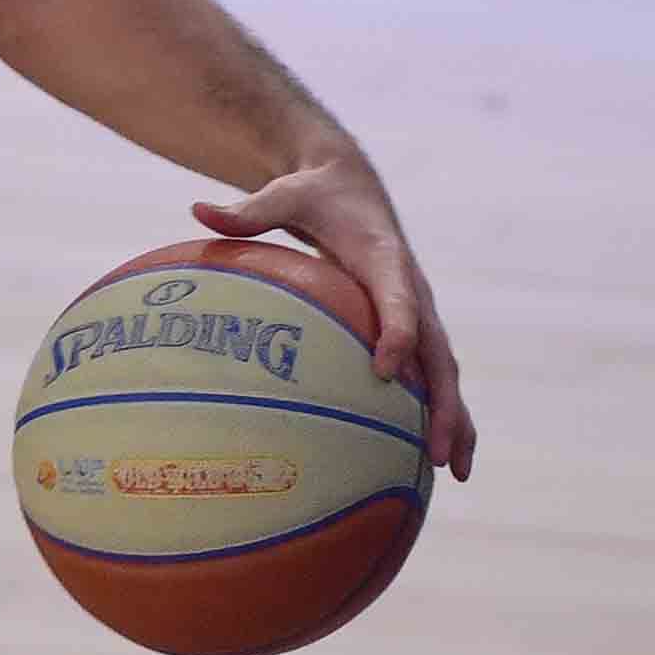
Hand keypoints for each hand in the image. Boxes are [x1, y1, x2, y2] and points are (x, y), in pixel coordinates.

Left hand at [195, 162, 474, 480]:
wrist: (352, 182)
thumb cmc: (314, 193)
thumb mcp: (283, 194)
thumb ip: (247, 211)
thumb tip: (196, 210)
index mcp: (385, 257)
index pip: (398, 299)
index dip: (396, 332)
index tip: (384, 371)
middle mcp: (412, 287)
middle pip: (436, 351)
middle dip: (442, 401)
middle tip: (438, 451)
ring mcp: (418, 308)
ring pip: (444, 369)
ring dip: (455, 418)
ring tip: (457, 472)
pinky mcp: (413, 324)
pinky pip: (432, 371)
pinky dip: (444, 411)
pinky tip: (439, 458)